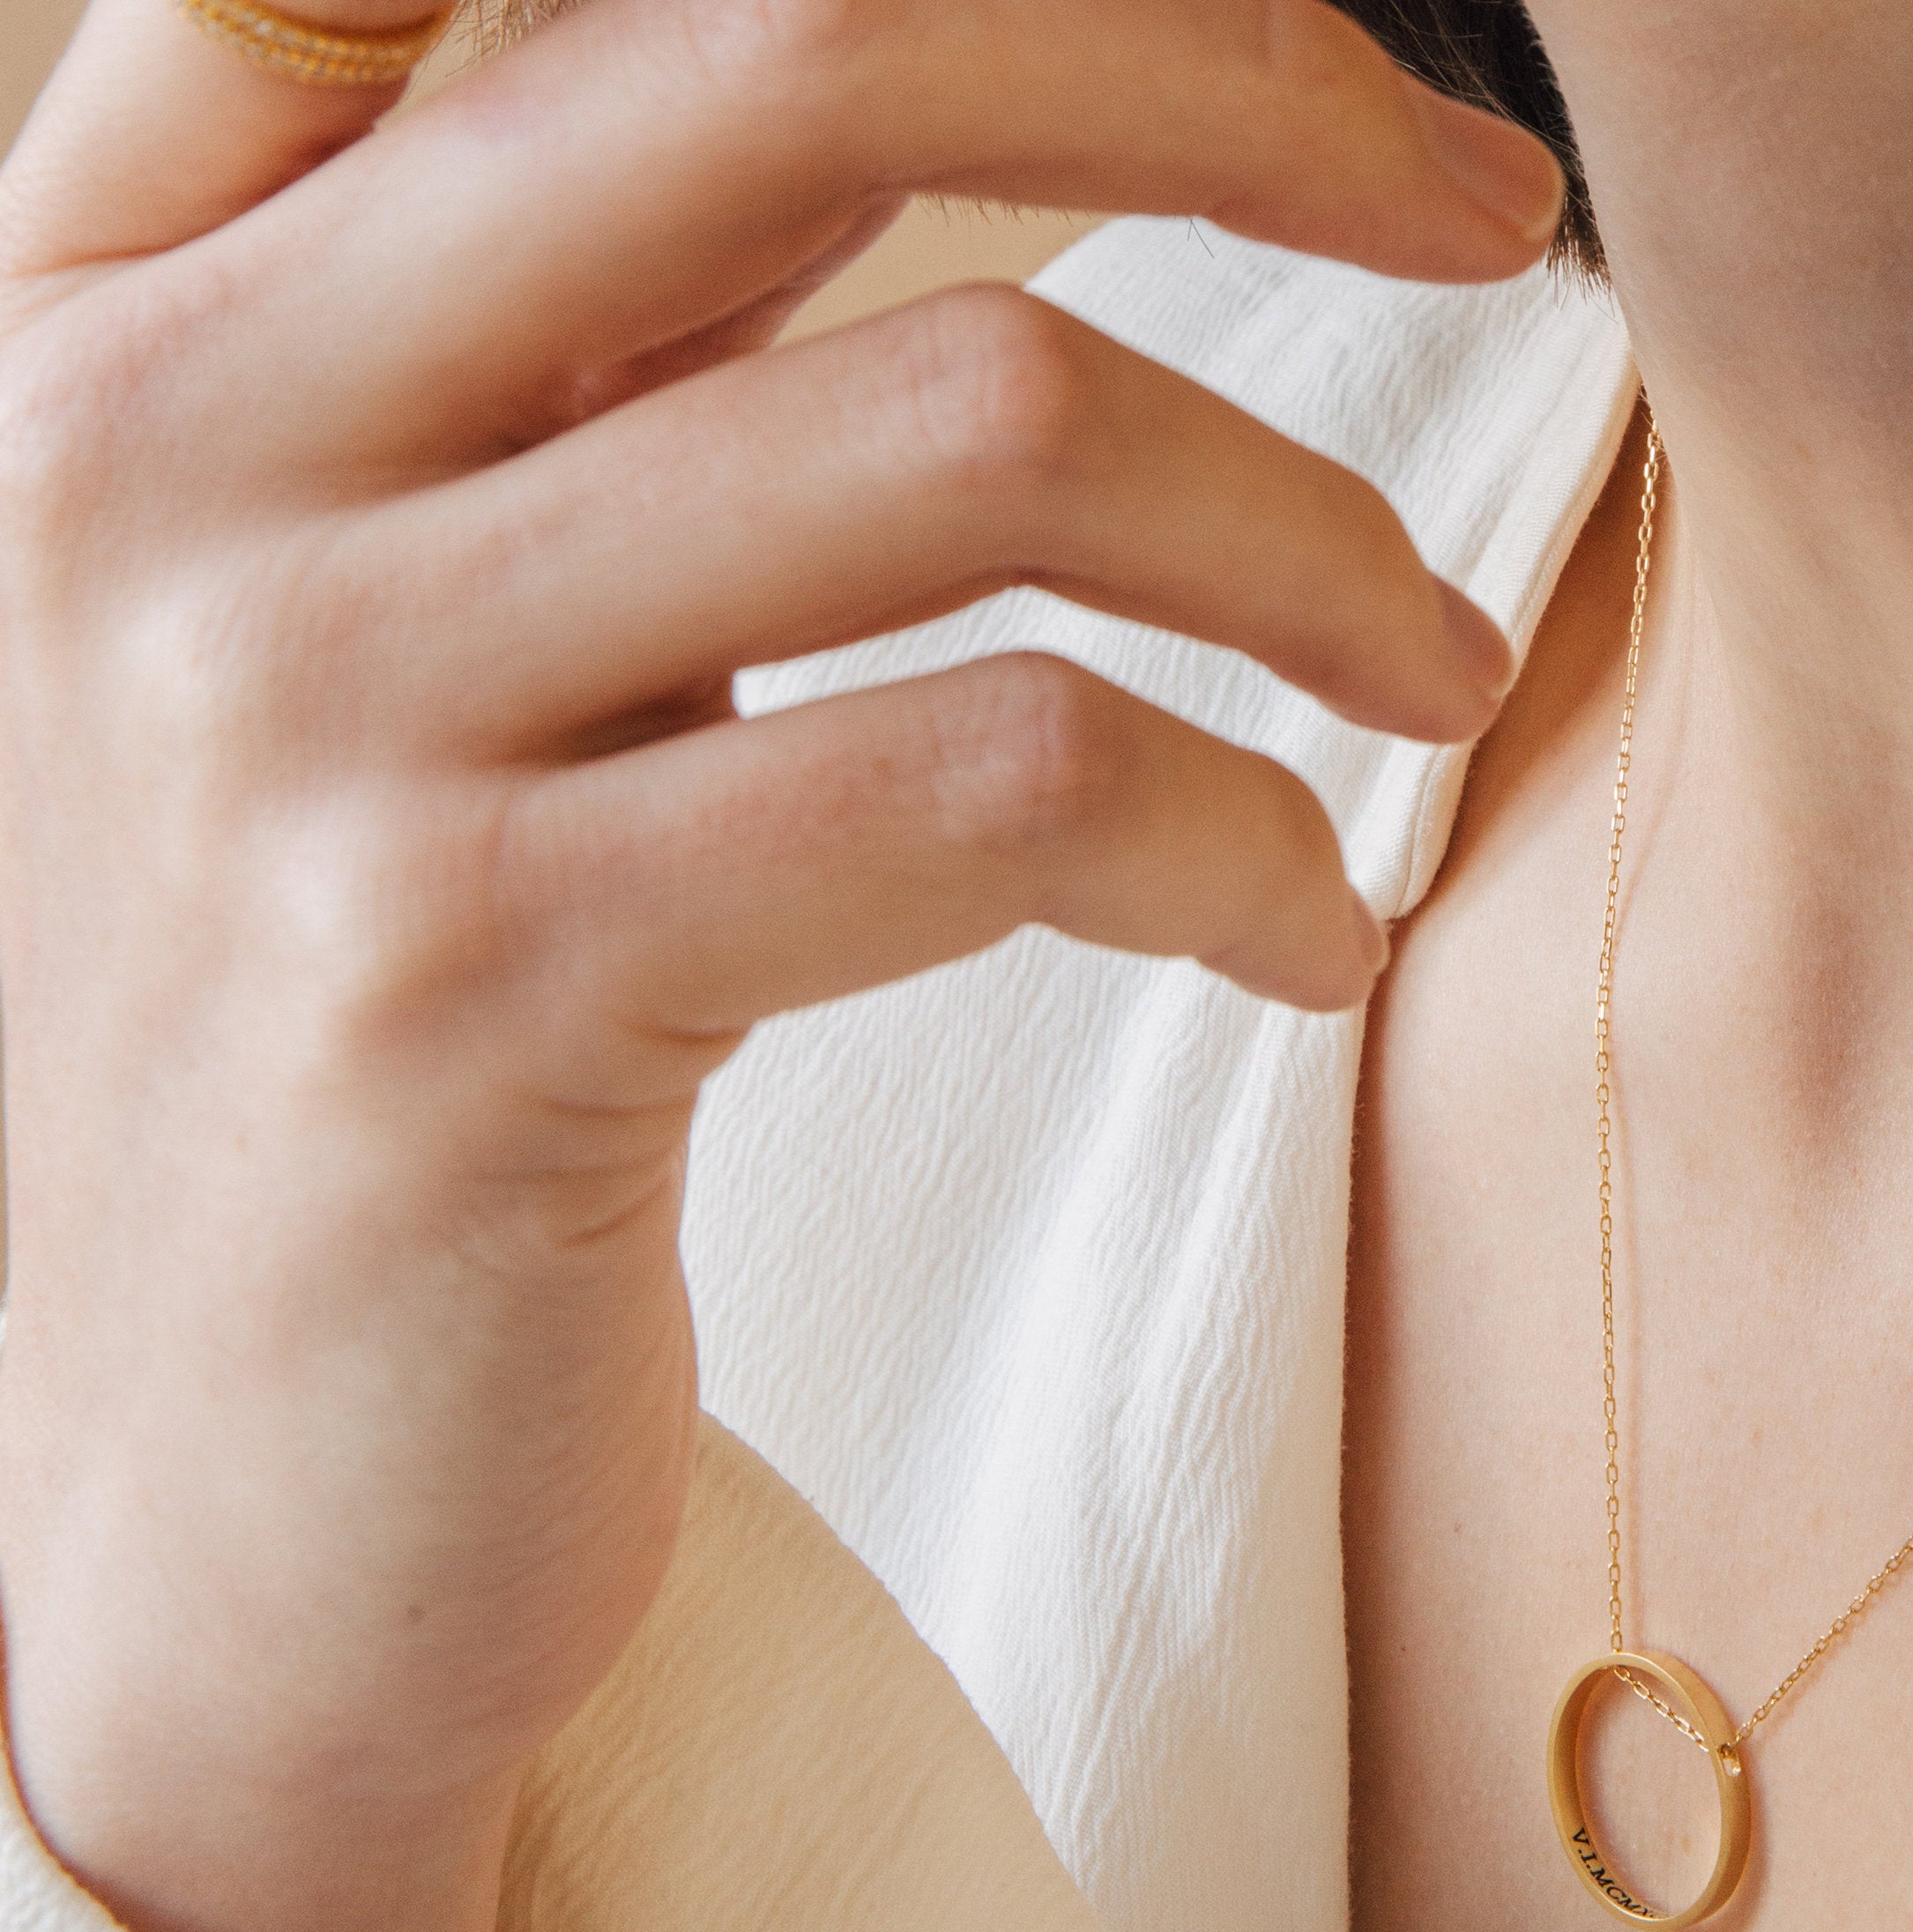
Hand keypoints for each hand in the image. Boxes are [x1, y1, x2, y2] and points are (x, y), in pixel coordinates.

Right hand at [0, 0, 1558, 1931]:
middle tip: (1487, 213)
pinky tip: (1309, 932)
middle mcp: (179, 445)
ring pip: (976, 426)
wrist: (192, 1531)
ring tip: (1435, 677)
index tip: (1310, 57)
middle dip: (1244, 86)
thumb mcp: (413, 660)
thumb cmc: (359, 1078)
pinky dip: (1235, 837)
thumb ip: (583, 393)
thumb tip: (965, 156)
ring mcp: (304, 716)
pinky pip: (997, 782)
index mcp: (155, 303)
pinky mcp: (468, 994)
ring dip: (1307, 539)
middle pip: (803, 49)